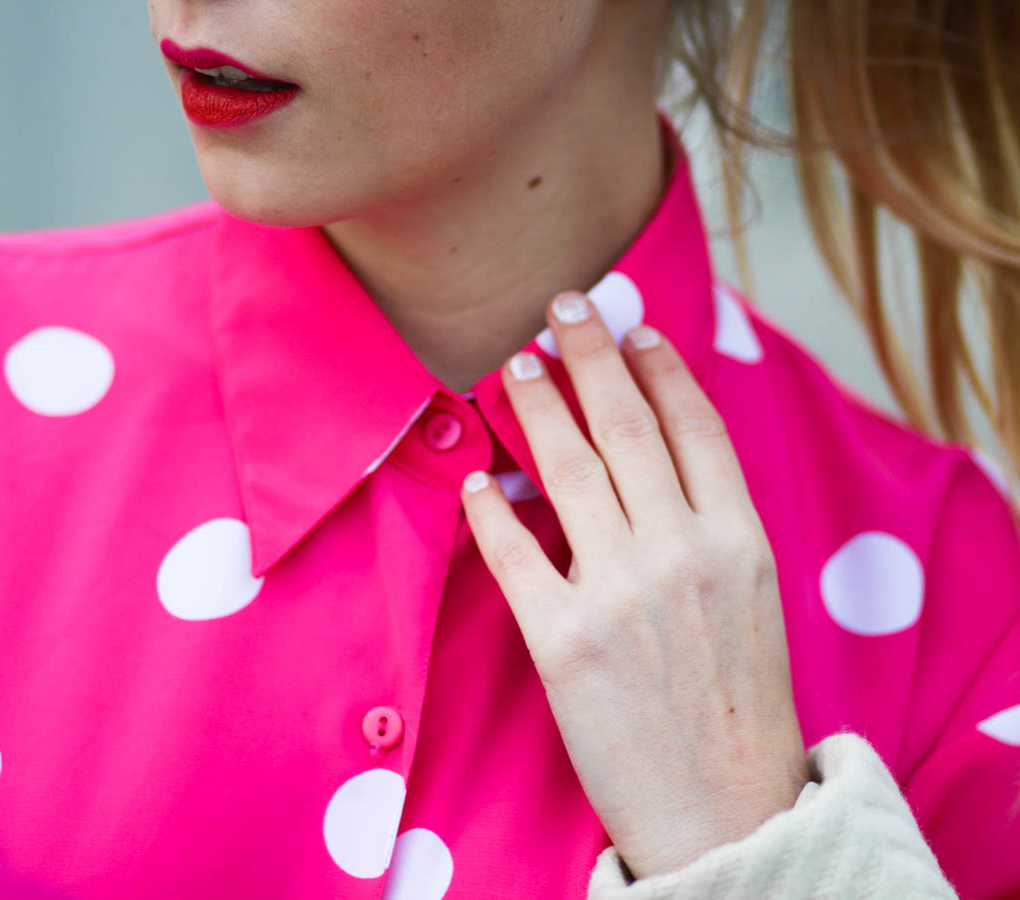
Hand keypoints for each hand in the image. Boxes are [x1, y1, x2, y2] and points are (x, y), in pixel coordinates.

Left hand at [459, 290, 808, 879]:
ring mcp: (620, 593)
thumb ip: (713, 526)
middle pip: (627, 428)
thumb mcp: (754, 599)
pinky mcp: (563, 640)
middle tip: (561, 307)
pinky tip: (477, 478)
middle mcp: (682, 552)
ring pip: (570, 471)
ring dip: (540, 408)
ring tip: (516, 365)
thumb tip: (660, 458)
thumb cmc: (740, 704)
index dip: (659, 368)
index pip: (694, 427)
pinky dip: (492, 510)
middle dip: (591, 357)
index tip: (632, 325)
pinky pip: (515, 553)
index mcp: (739, 540)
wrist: (726, 808)